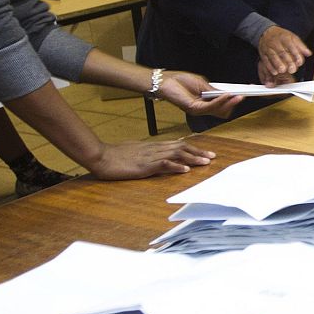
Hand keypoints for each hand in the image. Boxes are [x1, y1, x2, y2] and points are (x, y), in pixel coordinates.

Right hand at [85, 138, 216, 179]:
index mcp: (153, 146)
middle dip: (198, 152)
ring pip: (176, 154)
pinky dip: (175, 166)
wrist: (100, 156)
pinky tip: (185, 169)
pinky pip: (163, 164)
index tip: (205, 153)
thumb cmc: (115, 155)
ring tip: (205, 162)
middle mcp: (154, 149)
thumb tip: (159, 157)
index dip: (193, 148)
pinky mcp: (144, 165)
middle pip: (181, 147)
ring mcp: (150, 156)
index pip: (177, 145)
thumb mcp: (135, 152)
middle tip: (212, 157)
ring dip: (192, 158)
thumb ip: (148, 153)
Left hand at [155, 69, 242, 117]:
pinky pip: (211, 106)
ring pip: (219, 111)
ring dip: (230, 103)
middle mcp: (202, 109)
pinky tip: (227, 95)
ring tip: (239, 96)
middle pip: (223, 112)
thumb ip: (214, 91)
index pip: (222, 107)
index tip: (244, 94)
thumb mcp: (202, 84)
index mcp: (204, 103)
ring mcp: (199, 110)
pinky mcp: (194, 109)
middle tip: (243, 96)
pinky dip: (221, 100)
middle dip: (234, 104)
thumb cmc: (180, 81)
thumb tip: (228, 93)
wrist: (165, 81)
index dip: (233, 102)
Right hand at [258, 25, 310, 84]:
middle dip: (287, 61)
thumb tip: (308, 53)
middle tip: (292, 69)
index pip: (291, 45)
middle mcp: (276, 42)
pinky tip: (274, 72)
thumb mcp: (292, 37)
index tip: (299, 62)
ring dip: (277, 64)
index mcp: (284, 37)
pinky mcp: (263, 53)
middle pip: (282, 52)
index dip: (295, 54)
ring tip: (283, 70)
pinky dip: (270, 67)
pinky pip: (265, 60)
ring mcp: (268, 48)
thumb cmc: (281, 37)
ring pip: (273, 56)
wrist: (266, 33)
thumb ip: (300, 46)